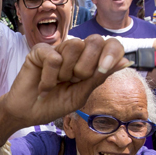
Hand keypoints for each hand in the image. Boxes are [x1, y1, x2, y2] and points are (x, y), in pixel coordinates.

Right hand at [0, 36, 128, 127]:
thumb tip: (126, 61)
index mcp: (89, 60)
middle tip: (73, 81)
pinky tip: (43, 86)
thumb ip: (100, 76)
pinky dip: (50, 78)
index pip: (109, 44)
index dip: (112, 52)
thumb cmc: (55, 104)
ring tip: (57, 83)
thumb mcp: (81, 94)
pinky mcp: (40, 50)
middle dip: (86, 67)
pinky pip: (54, 58)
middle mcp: (75, 51)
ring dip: (66, 73)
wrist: (29, 113)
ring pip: (74, 46)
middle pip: (94, 41)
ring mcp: (58, 49)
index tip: (104, 68)